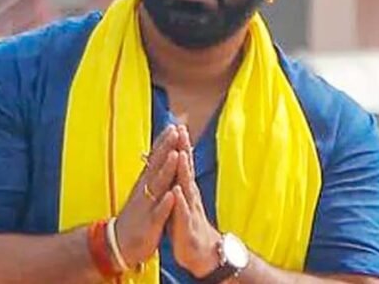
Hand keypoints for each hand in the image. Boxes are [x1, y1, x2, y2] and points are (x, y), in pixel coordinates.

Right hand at [115, 125, 179, 269]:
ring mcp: (147, 206)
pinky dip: (165, 203)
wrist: (118, 244)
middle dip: (167, 147)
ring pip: (158, 185)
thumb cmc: (136, 216)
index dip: (165, 142)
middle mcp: (145, 190)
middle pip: (157, 165)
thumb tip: (159, 155)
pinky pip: (158, 212)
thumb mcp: (143, 192)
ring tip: (175, 154)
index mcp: (145, 183)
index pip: (155, 158)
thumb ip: (153, 174)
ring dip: (166, 169)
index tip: (175, 124)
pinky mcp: (149, 224)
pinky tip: (172, 194)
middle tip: (175, 130)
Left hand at [168, 126, 221, 277]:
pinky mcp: (186, 226)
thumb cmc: (187, 225)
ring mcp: (189, 209)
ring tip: (181, 153)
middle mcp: (189, 195)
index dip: (179, 144)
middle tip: (181, 129)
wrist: (202, 254)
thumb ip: (179, 181)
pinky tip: (178, 190)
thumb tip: (177, 163)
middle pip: (186, 168)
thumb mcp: (181, 200)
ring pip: (186, 186)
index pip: (182, 163)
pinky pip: (183, 212)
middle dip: (183, 149)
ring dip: (184, 170)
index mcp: (185, 189)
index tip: (176, 124)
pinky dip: (180, 201)